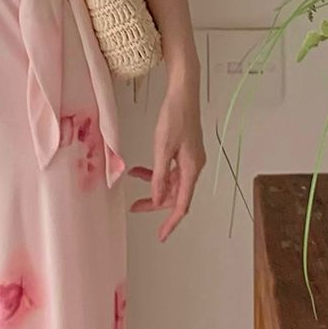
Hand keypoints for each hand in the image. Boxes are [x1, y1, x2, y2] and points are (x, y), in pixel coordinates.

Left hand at [128, 78, 205, 241]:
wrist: (183, 93)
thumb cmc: (175, 116)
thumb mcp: (162, 149)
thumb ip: (159, 176)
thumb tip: (157, 199)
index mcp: (191, 168)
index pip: (182, 204)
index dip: (170, 221)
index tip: (161, 235)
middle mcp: (193, 166)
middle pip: (176, 193)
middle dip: (156, 201)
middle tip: (136, 206)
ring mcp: (189, 157)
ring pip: (171, 180)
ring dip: (153, 184)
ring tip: (134, 182)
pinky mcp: (184, 149)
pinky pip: (170, 167)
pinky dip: (156, 170)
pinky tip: (140, 169)